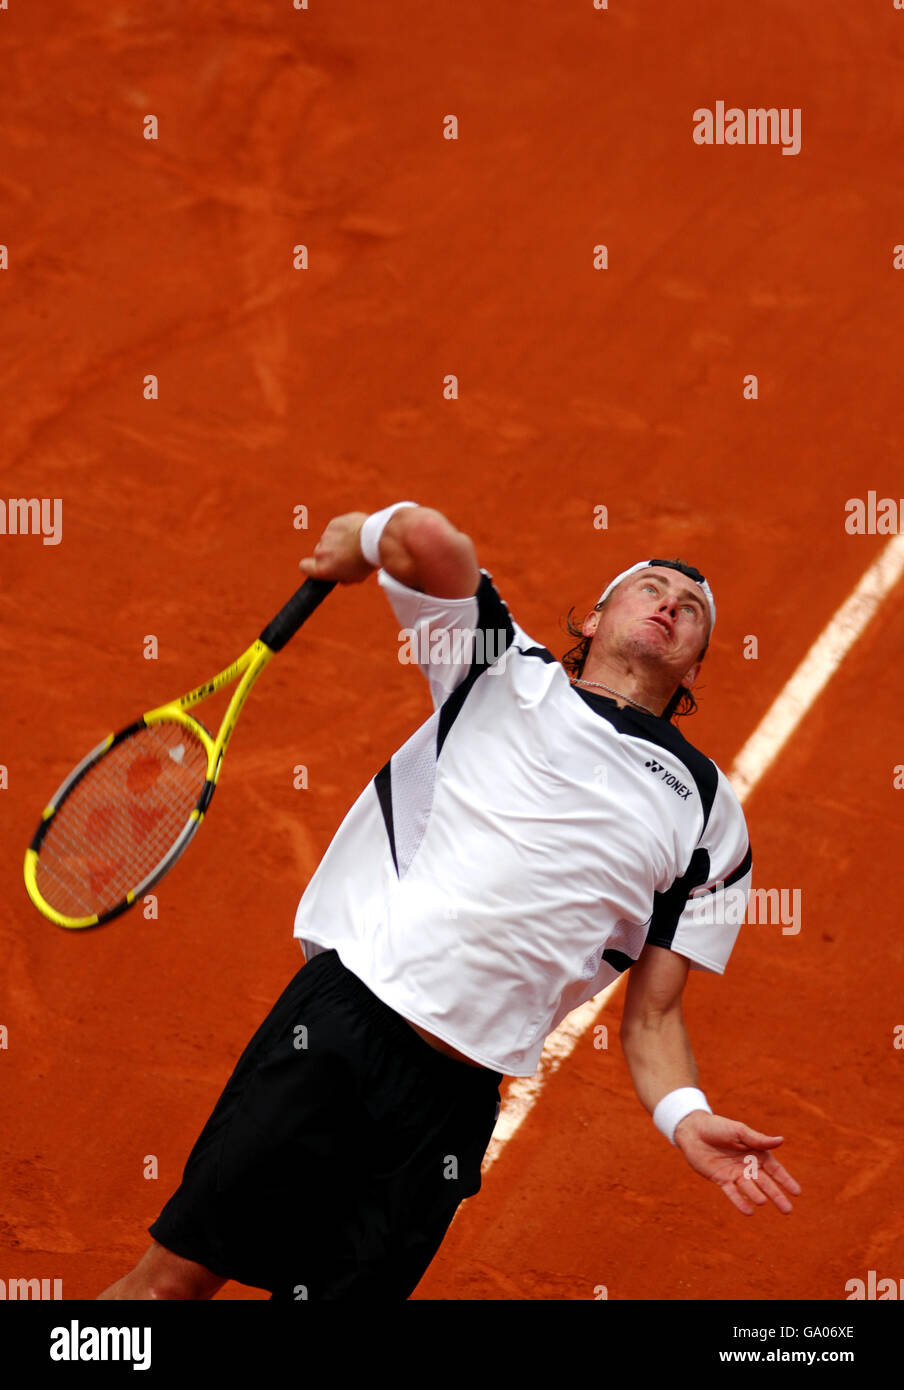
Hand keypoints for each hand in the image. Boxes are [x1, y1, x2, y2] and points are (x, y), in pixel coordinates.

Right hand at [299, 512, 371, 584]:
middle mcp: (320, 552)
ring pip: (329, 539)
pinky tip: (356, 532)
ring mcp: (326, 536)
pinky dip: (344, 529)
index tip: (318, 565)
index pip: (304, 567)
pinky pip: (336, 527)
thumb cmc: (367, 561)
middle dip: (330, 553)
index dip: (310, 566)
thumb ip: (343, 578)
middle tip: (347, 554)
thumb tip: (340, 578)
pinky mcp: (333, 523)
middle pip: (319, 553)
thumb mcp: (356, 577)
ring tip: (356, 542)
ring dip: (338, 540)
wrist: (375, 539)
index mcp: (322, 568)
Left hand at [674, 1111, 800, 1214]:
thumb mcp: (739, 1131)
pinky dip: (740, 1202)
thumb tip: (781, 1140)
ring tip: (763, 1202)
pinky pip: (732, 1192)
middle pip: (765, 1183)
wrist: (693, 1130)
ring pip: (749, 1188)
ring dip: (756, 1196)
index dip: (785, 1180)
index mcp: (756, 1153)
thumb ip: (758, 1139)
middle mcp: (748, 1166)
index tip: (797, 1192)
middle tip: (788, 1210)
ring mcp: (735, 1174)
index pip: (775, 1169)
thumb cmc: (718, 1127)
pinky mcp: (721, 1179)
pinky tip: (748, 1211)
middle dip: (776, 1195)